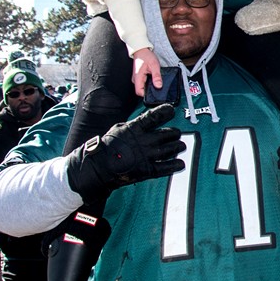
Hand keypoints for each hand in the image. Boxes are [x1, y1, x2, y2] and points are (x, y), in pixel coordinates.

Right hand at [66, 104, 184, 203]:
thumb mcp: (119, 129)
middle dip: (174, 133)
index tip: (171, 110)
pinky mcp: (148, 170)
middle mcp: (144, 141)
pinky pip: (166, 167)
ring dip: (178, 147)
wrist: (99, 168)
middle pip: (168, 133)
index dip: (166, 111)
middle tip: (175, 134)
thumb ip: (134, 125)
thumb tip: (145, 121)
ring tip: (180, 146)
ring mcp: (147, 156)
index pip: (156, 116)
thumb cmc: (107, 147)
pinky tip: (180, 164)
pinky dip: (175, 165)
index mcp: (136, 128)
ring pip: (171, 149)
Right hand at [132, 47, 160, 97]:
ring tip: (156, 82)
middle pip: (142, 91)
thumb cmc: (146, 56)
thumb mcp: (154, 65)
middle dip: (150, 91)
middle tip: (158, 87)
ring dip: (150, 87)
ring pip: (143, 87)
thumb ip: (156, 76)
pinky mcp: (139, 77)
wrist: (141, 50)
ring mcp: (137, 79)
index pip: (139, 92)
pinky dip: (149, 83)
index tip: (155, 93)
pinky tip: (154, 80)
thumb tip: (159, 86)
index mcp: (137, 77)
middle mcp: (135, 80)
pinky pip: (144, 84)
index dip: (147, 95)